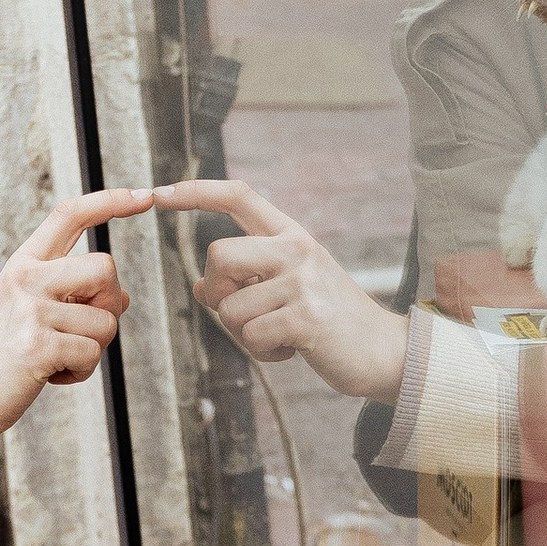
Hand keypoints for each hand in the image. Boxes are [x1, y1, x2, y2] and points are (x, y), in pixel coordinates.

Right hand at [0, 188, 152, 445]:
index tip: (144, 196)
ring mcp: (30, 311)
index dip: (111, 201)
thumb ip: (66, 293)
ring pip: (105, 321)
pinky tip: (51, 375)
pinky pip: (92, 353)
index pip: (70, 215)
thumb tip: (122, 296)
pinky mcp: (37, 346)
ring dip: (92, 349)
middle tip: (82, 329)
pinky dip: (80, 372)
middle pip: (105, 267)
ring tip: (56, 358)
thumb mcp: (22, 309)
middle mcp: (25, 279)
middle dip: (110, 303)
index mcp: (22, 264)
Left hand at [157, 180, 414, 402]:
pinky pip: (252, 336)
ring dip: (246, 334)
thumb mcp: (289, 291)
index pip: (240, 197)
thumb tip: (199, 287)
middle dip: (217, 293)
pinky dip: (264, 353)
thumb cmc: (330, 323)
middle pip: (218, 255)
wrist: (385, 352)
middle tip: (246, 314)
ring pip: (231, 308)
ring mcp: (304, 282)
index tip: (161, 193)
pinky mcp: (307, 317)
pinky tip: (293, 350)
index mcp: (292, 236)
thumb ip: (247, 282)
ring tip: (281, 335)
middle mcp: (297, 250)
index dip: (197, 192)